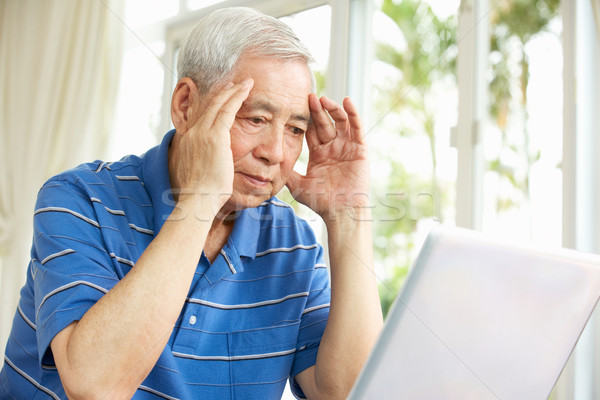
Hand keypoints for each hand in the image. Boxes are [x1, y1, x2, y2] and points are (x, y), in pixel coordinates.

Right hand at [173, 79, 253, 208]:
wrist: (197, 200)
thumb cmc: (202, 194)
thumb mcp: (200, 173)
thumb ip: (205, 162)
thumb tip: (209, 166)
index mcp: (189, 140)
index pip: (202, 116)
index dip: (214, 103)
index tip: (223, 97)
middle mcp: (193, 133)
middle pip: (209, 105)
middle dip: (224, 92)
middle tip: (235, 83)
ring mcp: (203, 133)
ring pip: (219, 103)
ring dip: (233, 90)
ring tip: (245, 82)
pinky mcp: (215, 136)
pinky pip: (228, 110)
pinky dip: (237, 96)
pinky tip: (246, 89)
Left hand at [286, 94, 369, 220]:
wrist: (341, 213)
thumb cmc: (321, 202)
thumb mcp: (297, 185)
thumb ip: (285, 173)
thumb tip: (266, 165)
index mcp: (319, 154)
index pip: (311, 131)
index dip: (305, 118)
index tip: (296, 104)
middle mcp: (333, 148)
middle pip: (324, 123)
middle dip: (317, 110)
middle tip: (309, 96)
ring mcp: (347, 147)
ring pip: (340, 122)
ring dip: (332, 109)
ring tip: (323, 99)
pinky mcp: (360, 149)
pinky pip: (356, 128)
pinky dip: (353, 113)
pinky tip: (346, 101)